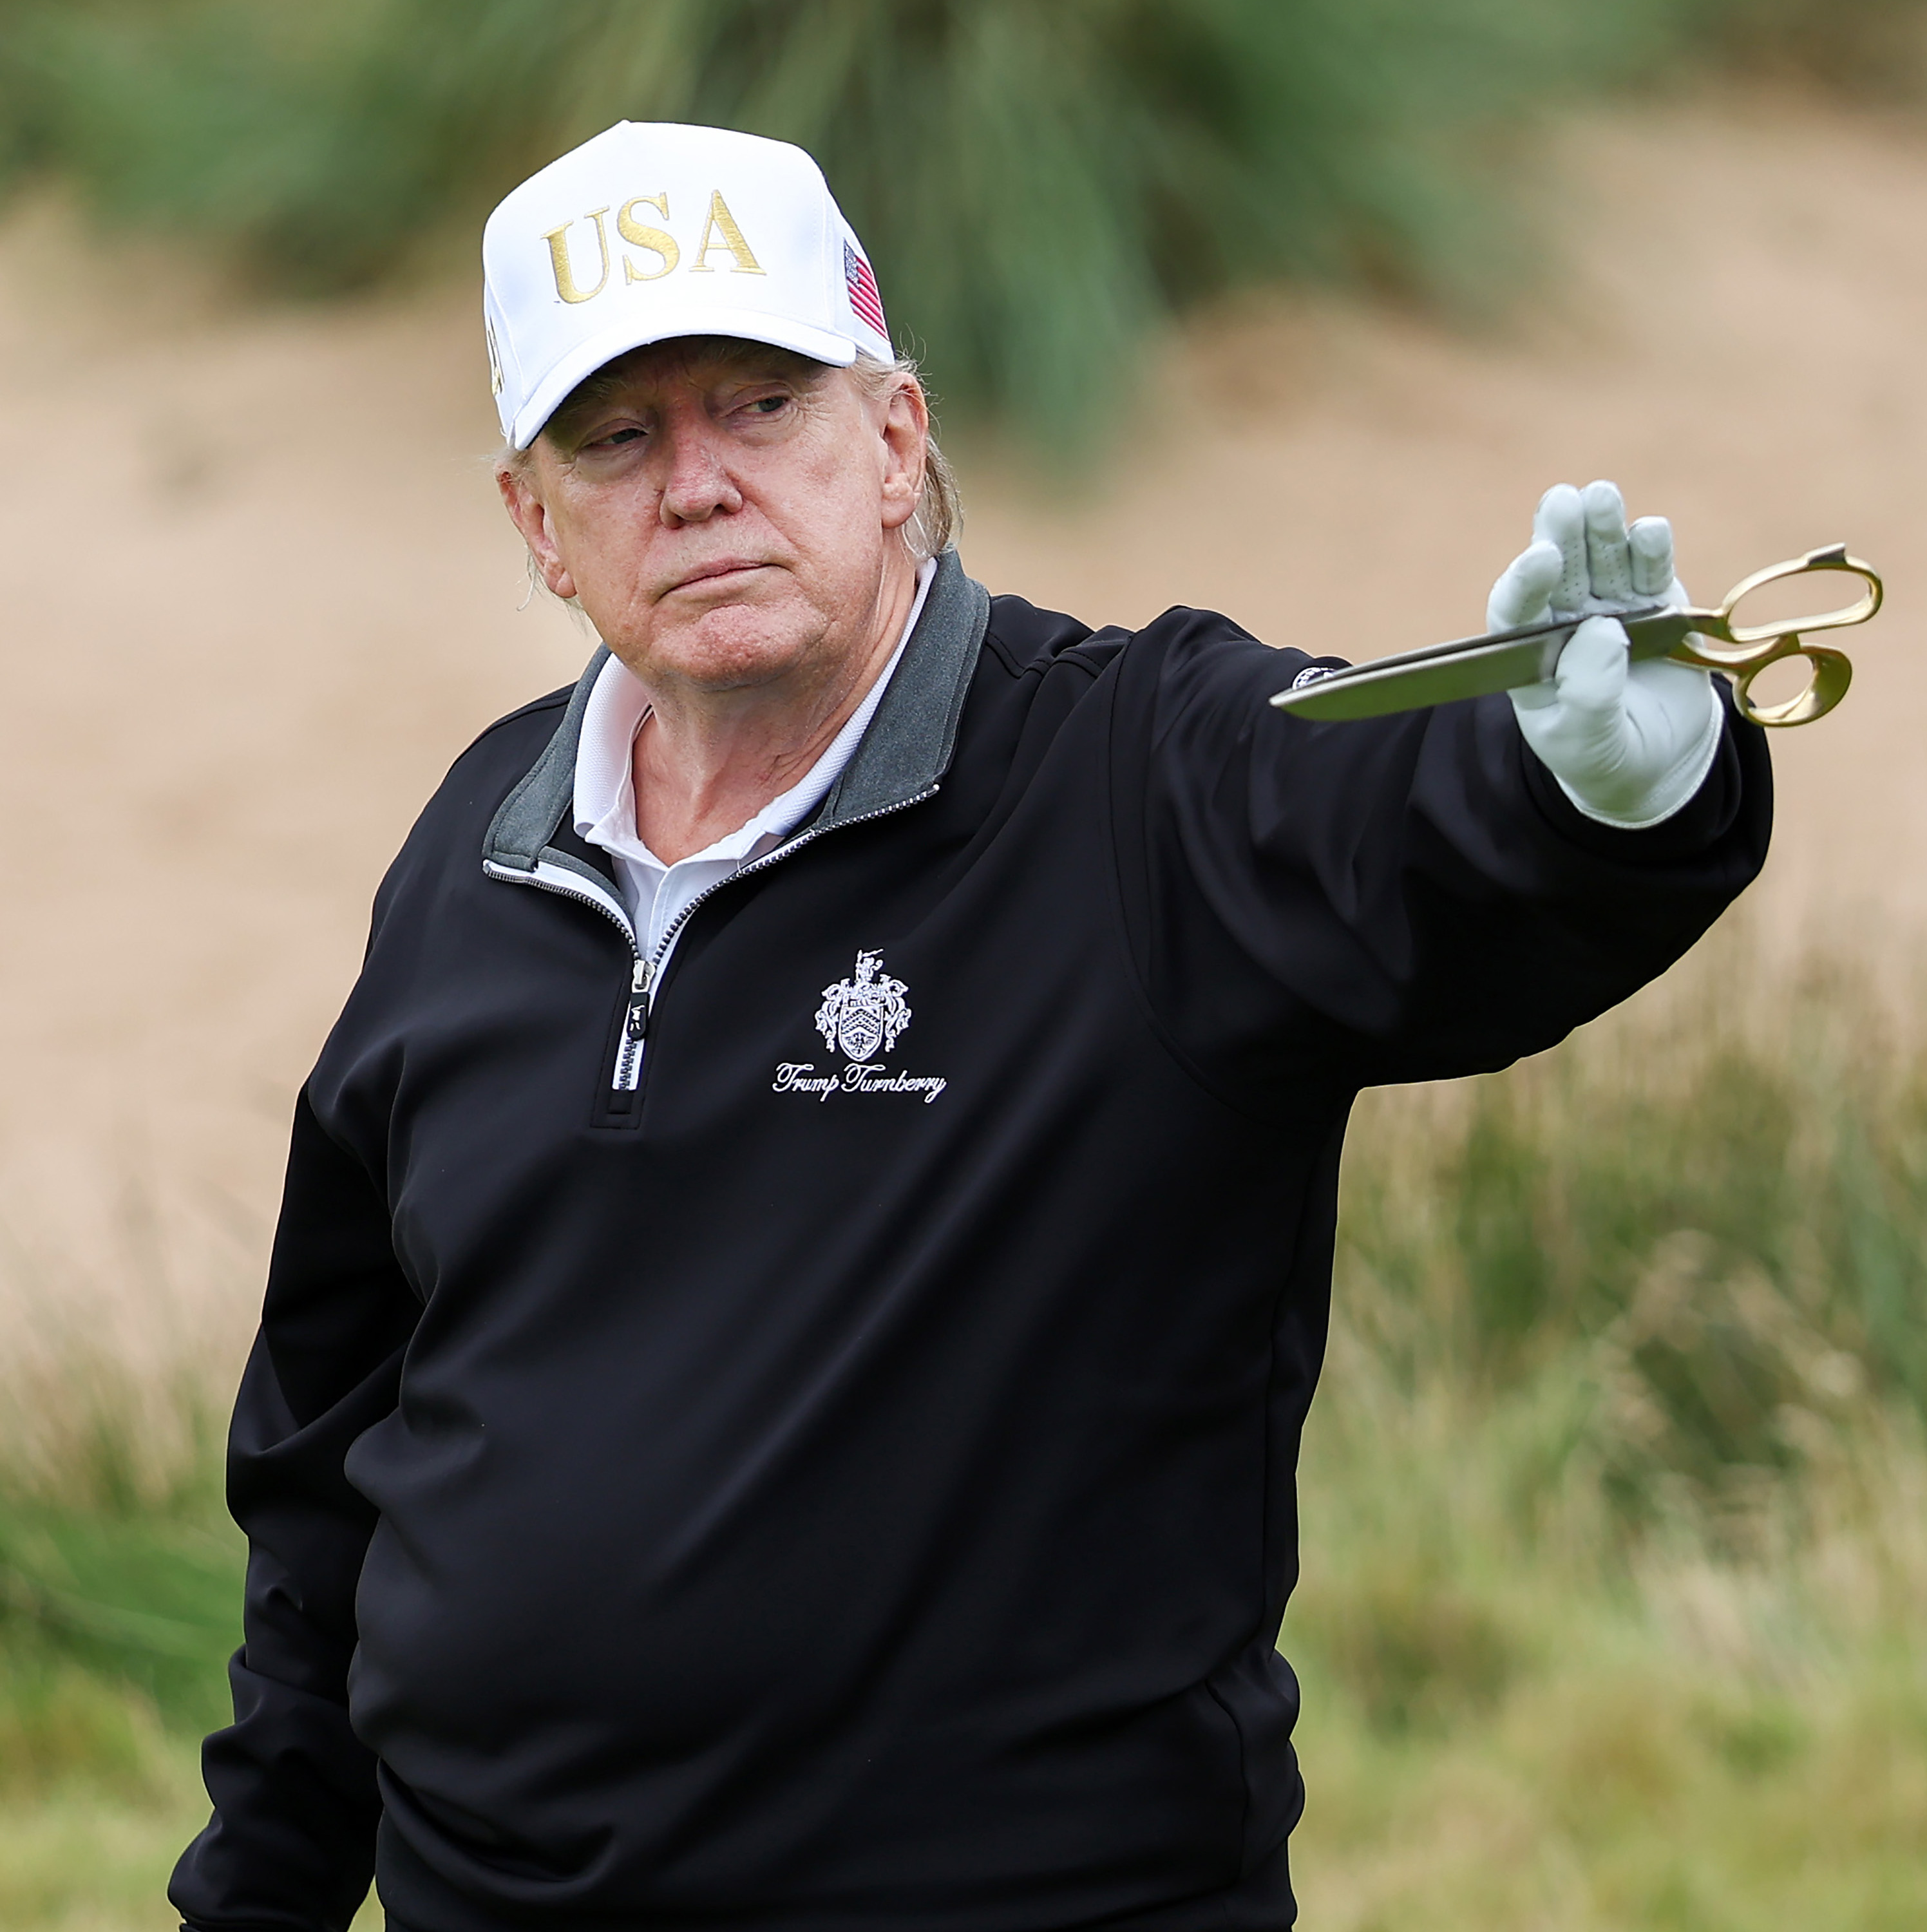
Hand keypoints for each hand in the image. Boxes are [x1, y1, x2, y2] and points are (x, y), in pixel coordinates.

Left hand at [1489, 480, 1722, 828]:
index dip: (1526, 581)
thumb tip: (1604, 628)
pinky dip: (1652, 549)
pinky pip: (1652, 571)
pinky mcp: (1657, 604)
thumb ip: (1590, 694)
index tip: (1541, 558)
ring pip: (1604, 559)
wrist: (1656, 762)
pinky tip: (1649, 529)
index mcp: (1529, 653)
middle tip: (1564, 501)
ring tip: (1601, 496)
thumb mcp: (1588, 741)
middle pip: (1559, 569)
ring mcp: (1612, 606)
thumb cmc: (1603, 755)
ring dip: (1603, 527)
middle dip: (1561, 534)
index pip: (1517, 609)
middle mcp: (1565, 621)